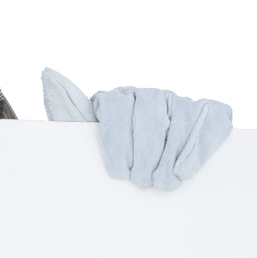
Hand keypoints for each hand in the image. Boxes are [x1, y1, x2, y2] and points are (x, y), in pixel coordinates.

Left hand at [40, 67, 232, 190]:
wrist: (142, 156)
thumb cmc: (106, 150)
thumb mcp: (83, 132)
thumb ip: (67, 108)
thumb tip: (49, 74)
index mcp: (115, 98)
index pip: (116, 112)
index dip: (118, 145)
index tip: (119, 173)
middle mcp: (147, 95)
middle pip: (148, 118)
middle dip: (145, 154)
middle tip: (142, 182)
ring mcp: (178, 102)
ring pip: (177, 123)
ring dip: (170, 156)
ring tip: (162, 182)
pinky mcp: (206, 114)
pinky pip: (207, 125)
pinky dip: (197, 148)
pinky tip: (185, 171)